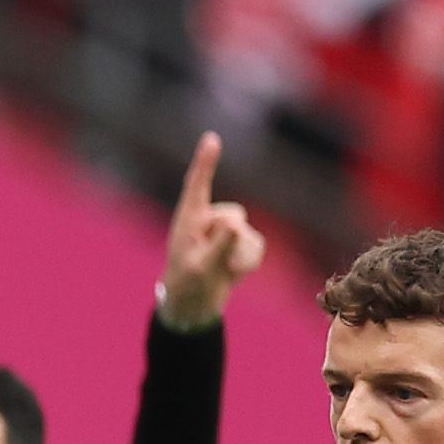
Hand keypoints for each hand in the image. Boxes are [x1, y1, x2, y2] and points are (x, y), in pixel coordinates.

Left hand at [157, 132, 263, 329]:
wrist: (194, 304)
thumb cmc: (187, 283)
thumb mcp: (200, 267)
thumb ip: (219, 245)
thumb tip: (236, 225)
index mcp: (188, 218)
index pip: (197, 185)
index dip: (205, 162)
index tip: (211, 139)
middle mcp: (208, 218)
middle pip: (234, 215)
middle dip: (230, 239)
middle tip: (211, 261)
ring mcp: (226, 229)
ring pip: (248, 234)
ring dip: (239, 256)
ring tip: (220, 269)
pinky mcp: (240, 242)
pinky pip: (257, 246)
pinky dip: (248, 262)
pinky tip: (233, 272)